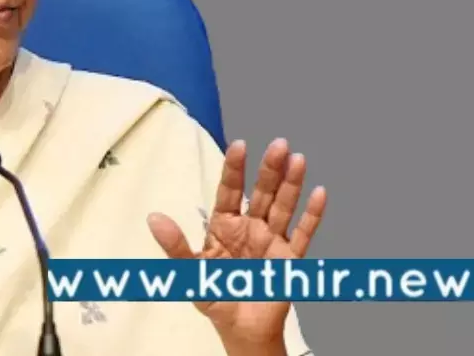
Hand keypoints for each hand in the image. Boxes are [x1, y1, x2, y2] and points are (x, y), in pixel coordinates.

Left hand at [147, 139, 326, 351]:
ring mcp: (272, 240)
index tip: (240, 144)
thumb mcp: (190, 273)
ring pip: (284, 207)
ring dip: (292, 184)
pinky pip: (303, 234)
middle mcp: (250, 227)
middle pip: (261, 193)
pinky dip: (312, 215)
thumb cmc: (215, 297)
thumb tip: (153, 218)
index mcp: (224, 225)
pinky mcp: (290, 259)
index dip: (235, 169)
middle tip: (279, 144)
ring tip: (298, 160)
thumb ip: (175, 246)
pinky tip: (320, 193)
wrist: (241, 330)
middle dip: (270, 169)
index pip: (229, 191)